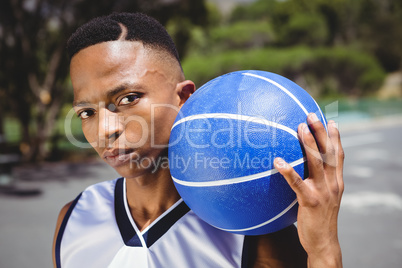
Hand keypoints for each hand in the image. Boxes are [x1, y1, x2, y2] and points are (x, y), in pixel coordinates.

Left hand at [274, 113, 343, 267]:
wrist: (323, 242)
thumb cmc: (318, 219)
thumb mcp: (323, 197)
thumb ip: (316, 182)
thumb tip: (300, 168)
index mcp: (336, 181)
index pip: (338, 155)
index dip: (336, 137)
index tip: (331, 120)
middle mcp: (333, 183)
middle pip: (328, 152)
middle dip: (321, 131)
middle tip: (311, 114)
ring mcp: (323, 191)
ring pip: (316, 162)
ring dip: (308, 143)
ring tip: (299, 128)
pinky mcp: (310, 201)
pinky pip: (297, 183)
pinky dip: (288, 171)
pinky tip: (278, 160)